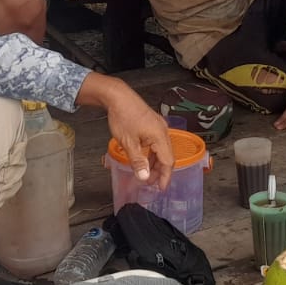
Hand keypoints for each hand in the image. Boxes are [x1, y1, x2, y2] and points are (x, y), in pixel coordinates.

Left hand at [79, 74, 174, 188]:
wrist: (118, 96)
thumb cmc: (123, 116)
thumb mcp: (128, 142)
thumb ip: (138, 161)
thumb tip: (144, 177)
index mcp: (160, 136)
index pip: (168, 161)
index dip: (165, 176)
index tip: (161, 188)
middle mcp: (163, 131)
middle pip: (166, 156)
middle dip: (160, 171)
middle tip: (150, 183)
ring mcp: (159, 126)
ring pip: (161, 150)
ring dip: (155, 162)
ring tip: (146, 173)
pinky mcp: (153, 124)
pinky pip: (157, 143)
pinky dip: (152, 153)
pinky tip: (144, 158)